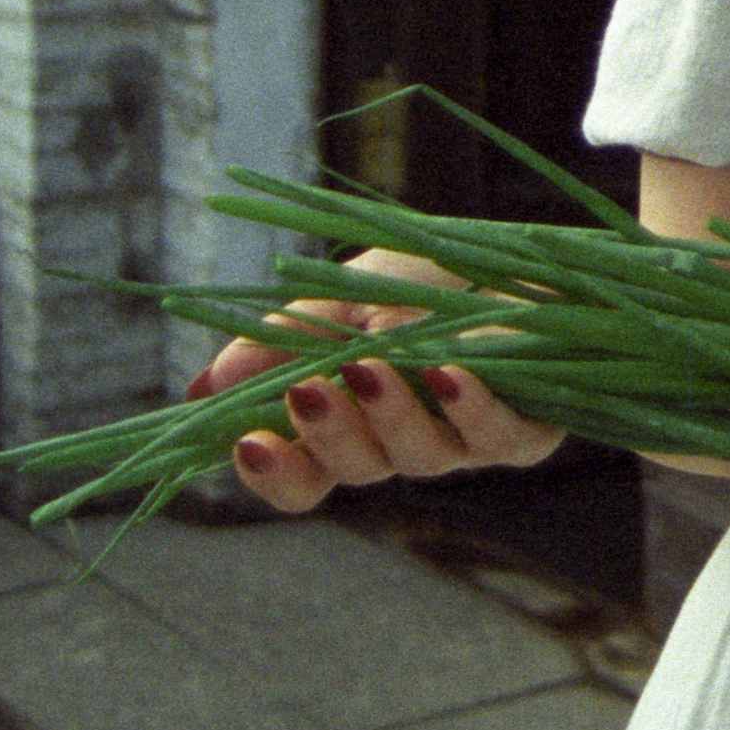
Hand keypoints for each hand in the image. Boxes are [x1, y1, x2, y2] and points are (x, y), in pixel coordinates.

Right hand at [190, 246, 563, 514]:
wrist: (525, 254)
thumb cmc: (431, 280)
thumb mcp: (345, 297)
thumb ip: (284, 343)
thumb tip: (203, 389)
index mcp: (353, 421)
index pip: (304, 475)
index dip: (275, 472)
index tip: (247, 444)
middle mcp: (404, 443)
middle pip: (355, 470)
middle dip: (328, 433)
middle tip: (309, 391)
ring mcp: (463, 442)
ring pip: (419, 456)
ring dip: (391, 413)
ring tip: (372, 366)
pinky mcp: (525, 430)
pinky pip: (494, 435)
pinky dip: (470, 406)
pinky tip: (449, 375)